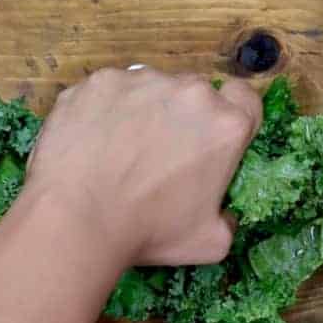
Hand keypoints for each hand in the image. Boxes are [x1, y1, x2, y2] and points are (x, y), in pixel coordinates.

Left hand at [25, 66, 261, 266]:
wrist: (76, 219)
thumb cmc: (147, 233)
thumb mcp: (210, 242)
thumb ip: (228, 220)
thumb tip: (224, 213)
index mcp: (226, 126)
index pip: (246, 99)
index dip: (231, 118)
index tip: (211, 139)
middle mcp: (191, 92)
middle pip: (196, 94)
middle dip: (184, 117)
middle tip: (159, 153)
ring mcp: (143, 80)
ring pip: (152, 88)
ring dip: (144, 110)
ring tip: (119, 149)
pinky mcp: (101, 81)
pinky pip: (111, 90)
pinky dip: (105, 109)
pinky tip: (92, 141)